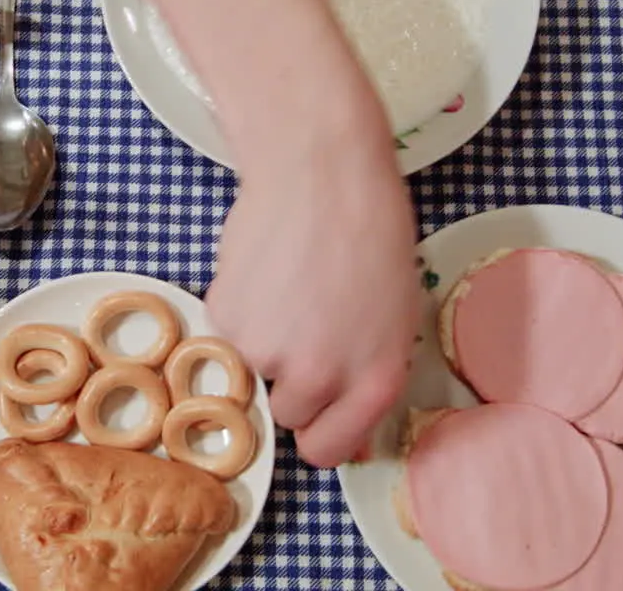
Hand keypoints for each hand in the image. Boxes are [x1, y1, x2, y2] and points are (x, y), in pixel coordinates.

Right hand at [206, 144, 418, 467]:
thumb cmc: (372, 232)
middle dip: (292, 380)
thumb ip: (369, 374)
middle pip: (287, 414)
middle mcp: (317, 377)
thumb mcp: (397, 314)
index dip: (321, 429)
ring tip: (289, 285)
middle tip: (307, 326)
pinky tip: (266, 269)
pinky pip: (231, 332)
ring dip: (266, 340)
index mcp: (372, 381)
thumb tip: (343, 418)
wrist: (320, 172)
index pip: (326, 452)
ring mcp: (264, 350)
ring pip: (254, 369)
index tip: (318, 410)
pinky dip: (244, 309)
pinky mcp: (225, 317)